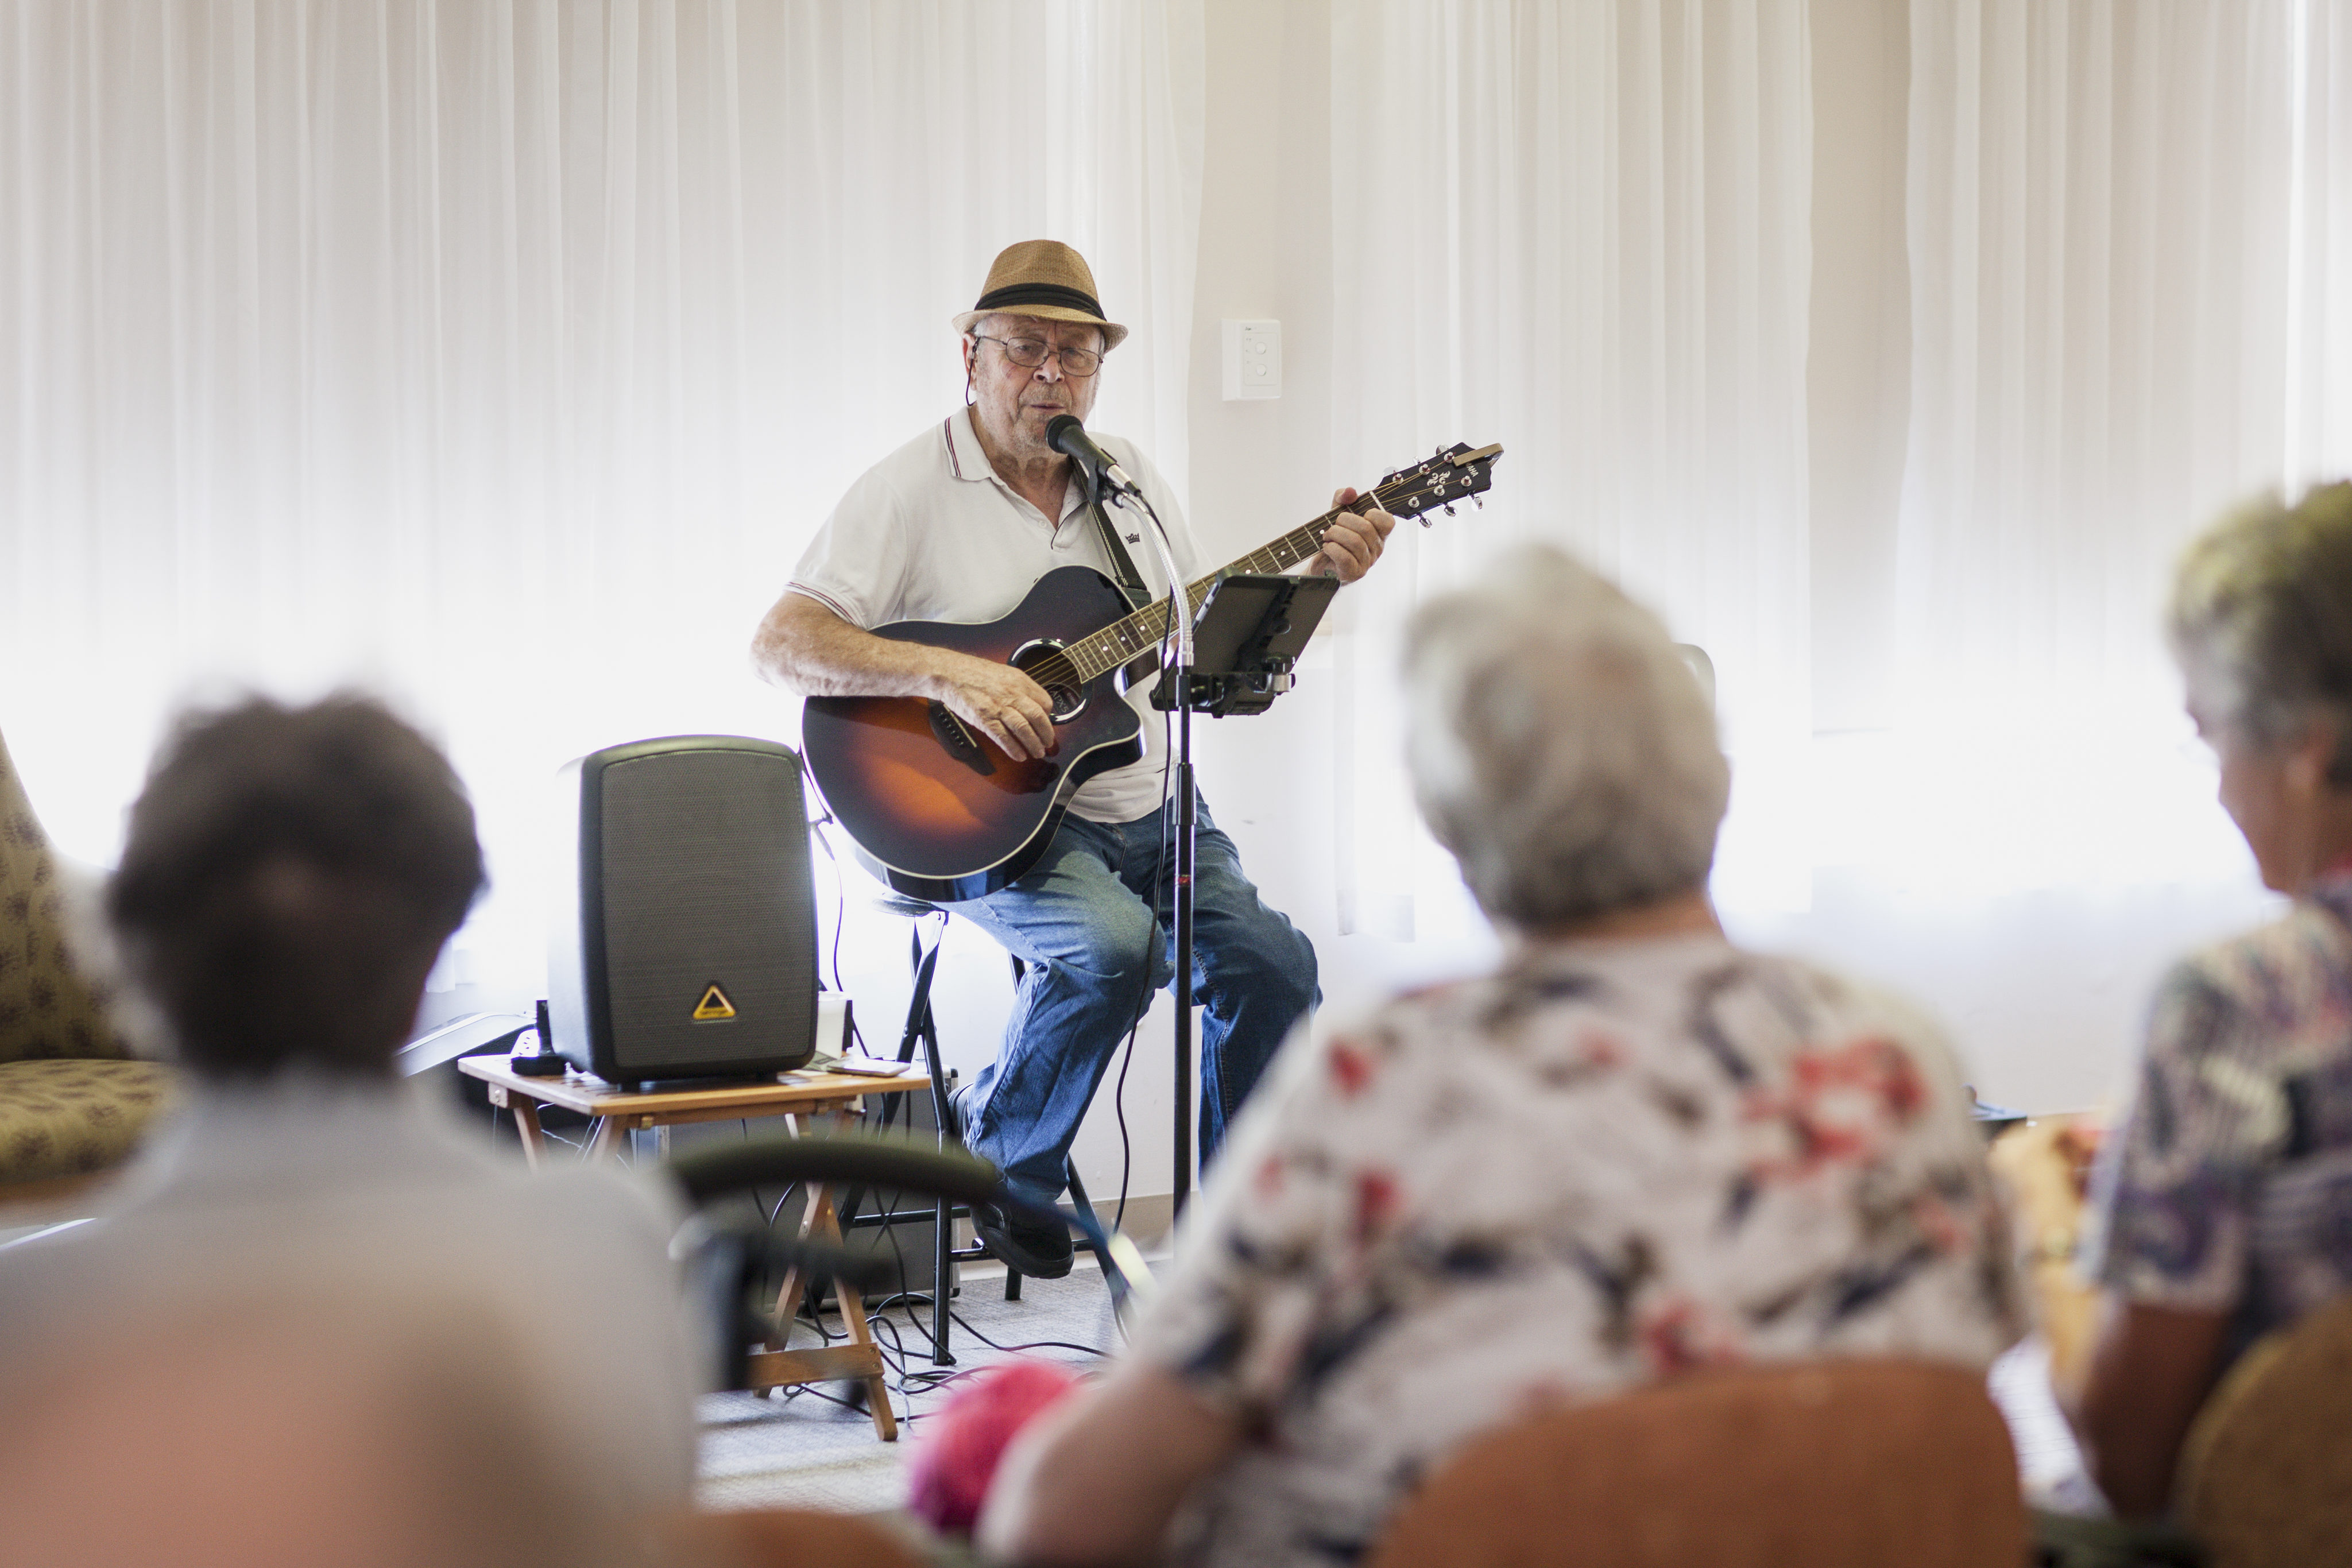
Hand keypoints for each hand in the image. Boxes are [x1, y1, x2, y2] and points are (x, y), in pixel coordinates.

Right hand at [936, 653, 1057, 759]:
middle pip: (1037, 717)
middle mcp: (1011, 693)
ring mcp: (998, 707)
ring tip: (1037, 752)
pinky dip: (1013, 749)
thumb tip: (1033, 703)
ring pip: (1023, 729)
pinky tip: (1019, 756)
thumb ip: (1020, 687)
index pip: (1044, 701)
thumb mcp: (1004, 673)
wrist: (950, 673)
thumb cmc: (975, 673)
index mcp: (1019, 681)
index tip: (1047, 724)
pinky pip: (1003, 737)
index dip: (1048, 716)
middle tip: (1048, 743)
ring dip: (1033, 744)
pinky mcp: (984, 718)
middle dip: (1046, 734)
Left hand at [1311, 487, 1395, 581]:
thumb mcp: (1336, 513)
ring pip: (1354, 541)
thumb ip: (1343, 498)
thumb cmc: (1334, 538)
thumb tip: (1350, 491)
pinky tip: (1327, 547)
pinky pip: (1344, 556)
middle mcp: (1376, 549)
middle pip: (1365, 528)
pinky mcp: (1354, 573)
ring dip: (1334, 534)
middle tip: (1333, 525)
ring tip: (1327, 536)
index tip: (1359, 515)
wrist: (1321, 563)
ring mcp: (1367, 562)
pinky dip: (1331, 548)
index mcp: (1378, 533)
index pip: (1388, 521)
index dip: (1372, 513)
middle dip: (1343, 521)